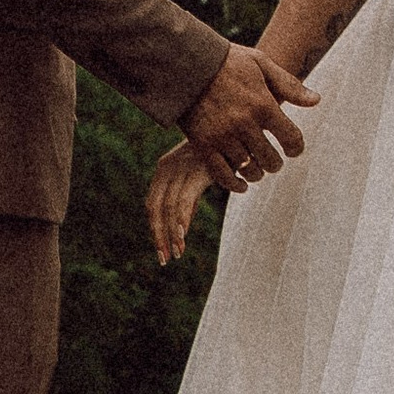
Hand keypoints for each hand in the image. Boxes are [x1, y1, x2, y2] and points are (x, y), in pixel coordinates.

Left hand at [146, 141, 215, 265]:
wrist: (241, 133)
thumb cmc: (221, 155)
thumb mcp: (199, 177)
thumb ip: (188, 200)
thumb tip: (182, 229)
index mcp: (164, 168)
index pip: (152, 204)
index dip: (156, 230)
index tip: (162, 253)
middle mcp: (167, 167)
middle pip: (154, 207)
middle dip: (158, 236)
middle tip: (165, 259)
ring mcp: (181, 168)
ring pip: (167, 207)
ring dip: (171, 234)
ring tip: (177, 253)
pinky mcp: (197, 170)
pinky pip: (184, 200)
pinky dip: (181, 220)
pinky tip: (183, 237)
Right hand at [180, 44, 317, 190]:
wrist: (187, 64)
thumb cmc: (228, 62)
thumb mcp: (261, 64)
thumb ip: (289, 85)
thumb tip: (316, 101)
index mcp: (262, 104)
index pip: (291, 139)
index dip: (296, 148)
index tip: (293, 149)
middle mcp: (244, 124)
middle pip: (271, 159)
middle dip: (276, 163)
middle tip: (273, 161)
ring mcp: (223, 136)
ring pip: (249, 170)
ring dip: (257, 173)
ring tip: (258, 169)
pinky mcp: (203, 145)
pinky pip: (223, 175)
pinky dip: (235, 184)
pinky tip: (242, 184)